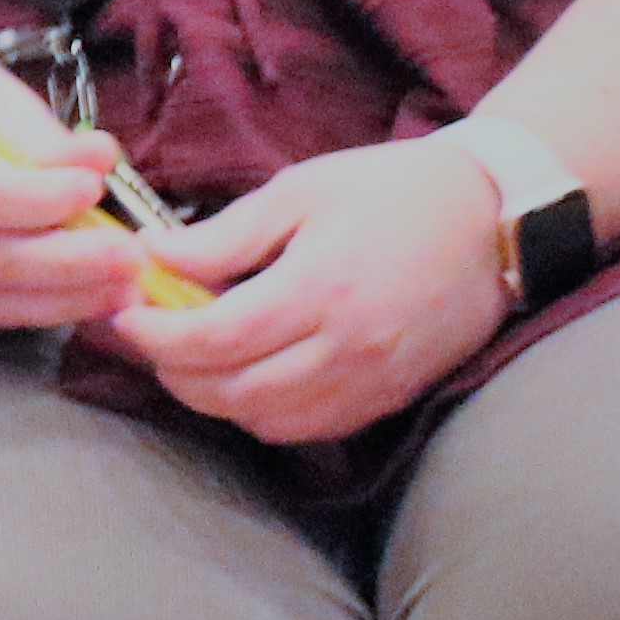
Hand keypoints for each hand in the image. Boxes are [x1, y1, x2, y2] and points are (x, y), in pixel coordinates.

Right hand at [0, 45, 159, 335]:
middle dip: (67, 261)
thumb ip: (48, 138)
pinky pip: (0, 311)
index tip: (94, 187)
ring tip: (130, 285)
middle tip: (131, 255)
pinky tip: (102, 296)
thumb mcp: (3, 102)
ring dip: (69, 297)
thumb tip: (100, 158)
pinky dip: (55, 310)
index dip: (37, 198)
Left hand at [115, 139, 510, 444]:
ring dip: (213, 395)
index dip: (157, 335)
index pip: (216, 338)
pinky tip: (246, 372)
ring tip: (192, 352)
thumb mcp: (299, 192)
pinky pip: (307, 426)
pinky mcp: (389, 398)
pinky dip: (262, 411)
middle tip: (148, 333)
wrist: (493, 218)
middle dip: (173, 369)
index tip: (125, 313)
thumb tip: (152, 259)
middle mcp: (349, 349)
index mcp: (322, 289)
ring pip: (265, 419)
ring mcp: (373, 381)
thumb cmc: (391, 193)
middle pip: (232, 391)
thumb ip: (223, 236)